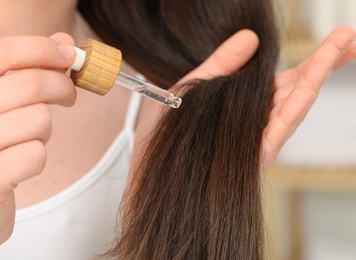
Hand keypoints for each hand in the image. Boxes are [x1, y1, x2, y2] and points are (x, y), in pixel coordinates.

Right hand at [0, 33, 75, 258]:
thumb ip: (25, 71)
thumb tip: (64, 41)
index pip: (1, 52)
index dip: (43, 48)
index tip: (70, 53)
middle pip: (29, 84)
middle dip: (62, 86)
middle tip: (69, 95)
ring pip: (38, 119)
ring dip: (45, 130)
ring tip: (28, 139)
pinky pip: (36, 154)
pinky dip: (37, 158)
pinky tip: (19, 166)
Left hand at [161, 27, 354, 170]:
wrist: (156, 171)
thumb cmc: (173, 130)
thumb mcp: (196, 86)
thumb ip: (223, 63)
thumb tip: (251, 37)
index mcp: (250, 102)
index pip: (288, 77)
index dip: (313, 58)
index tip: (337, 38)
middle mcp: (260, 119)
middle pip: (300, 86)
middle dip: (327, 61)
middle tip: (350, 35)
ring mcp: (260, 137)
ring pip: (295, 103)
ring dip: (318, 74)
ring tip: (343, 45)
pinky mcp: (255, 155)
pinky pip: (278, 128)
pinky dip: (294, 106)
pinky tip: (309, 87)